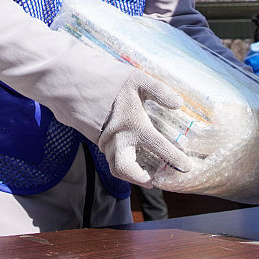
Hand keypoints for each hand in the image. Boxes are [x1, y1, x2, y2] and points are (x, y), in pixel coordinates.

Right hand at [97, 71, 192, 185]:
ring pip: (115, 167)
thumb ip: (159, 91)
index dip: (174, 158)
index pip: (158, 146)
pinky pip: (109, 157)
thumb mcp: (137, 80)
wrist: (72, 80)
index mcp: (133, 125)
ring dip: (130, 174)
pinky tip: (129, 156)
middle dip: (140, 178)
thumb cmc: (108, 79)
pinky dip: (121, 163)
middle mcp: (118, 138)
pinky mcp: (95, 139)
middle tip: (154, 179)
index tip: (186, 166)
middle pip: (127, 169)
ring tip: (143, 173)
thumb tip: (179, 103)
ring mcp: (104, 141)